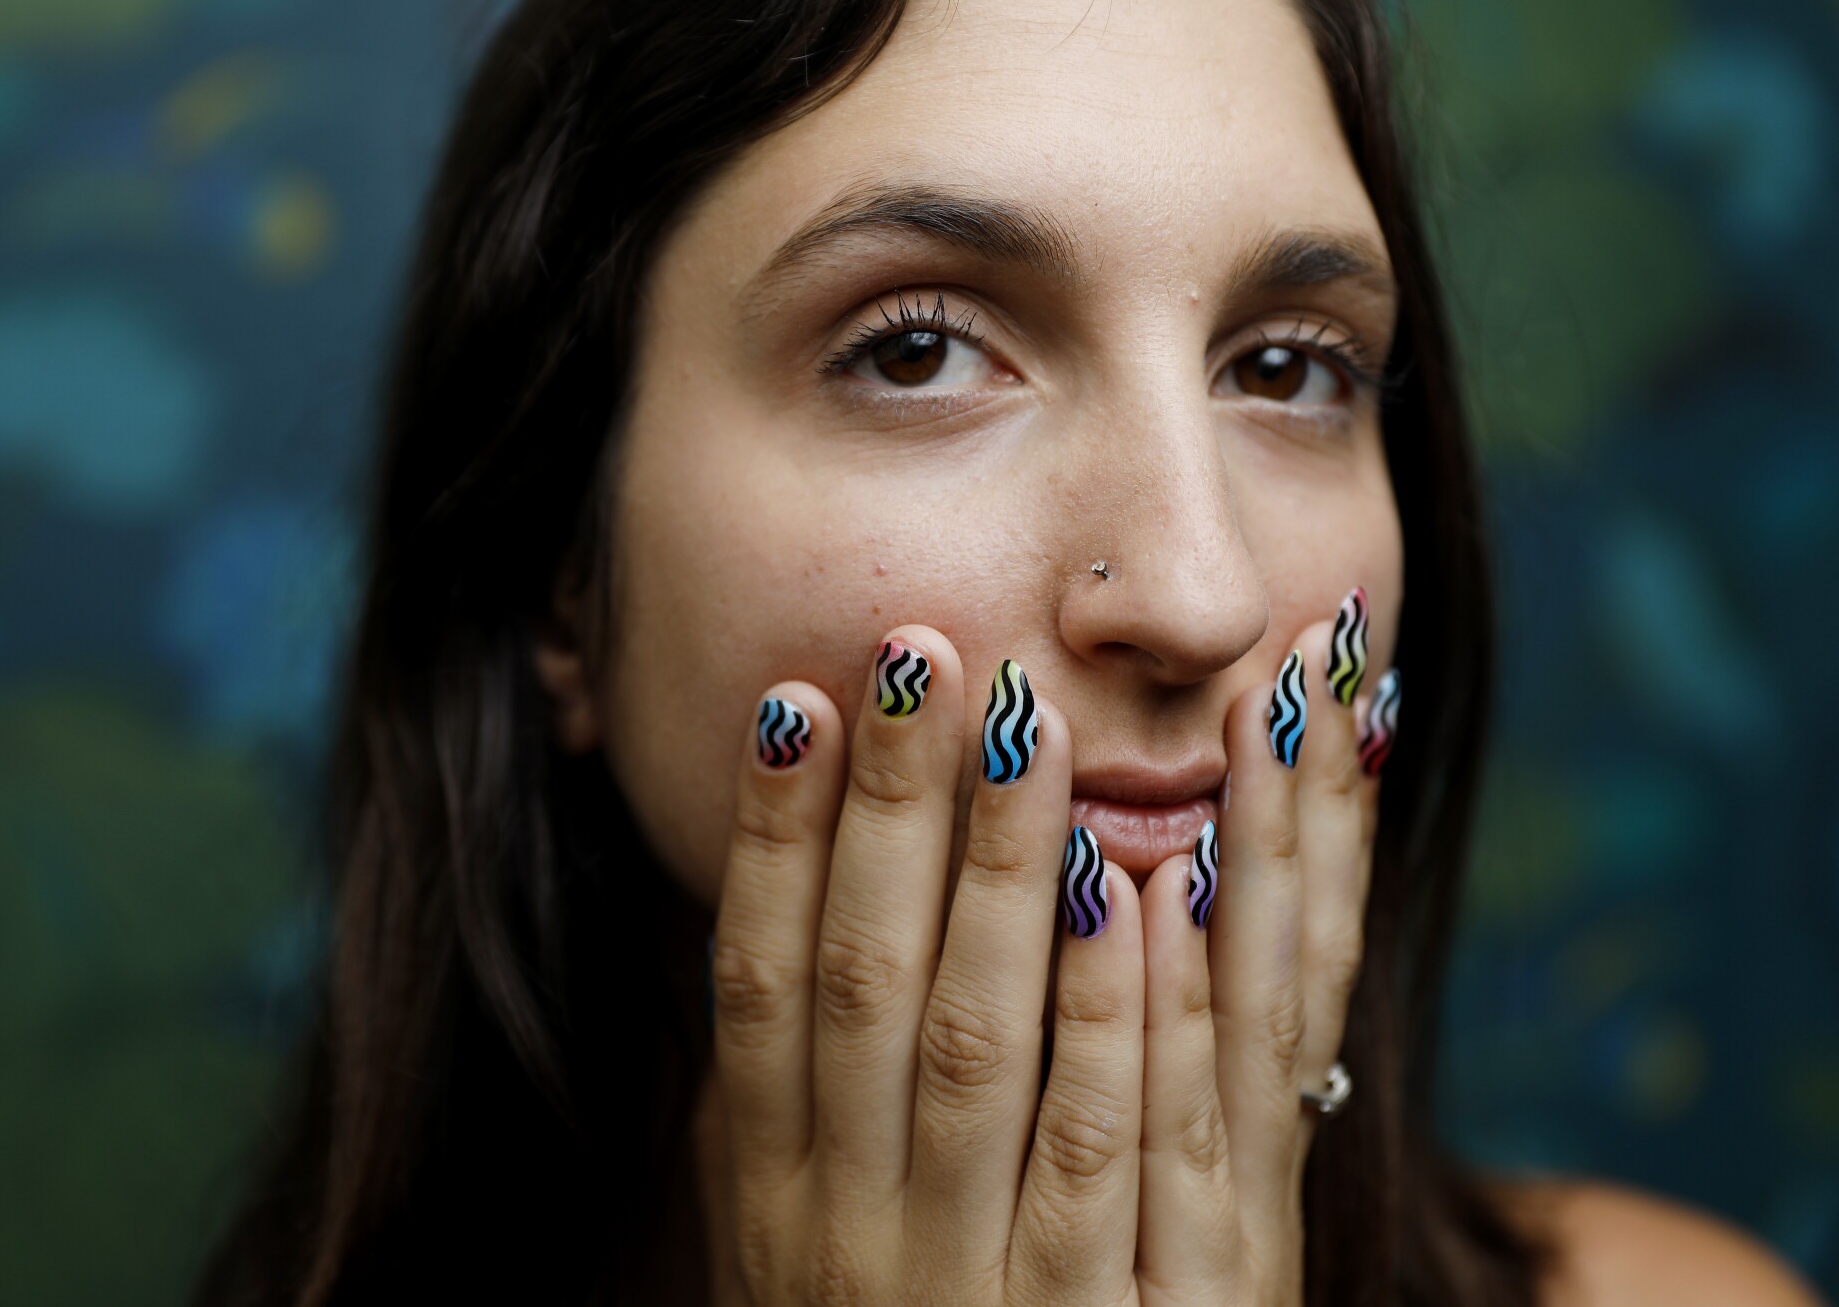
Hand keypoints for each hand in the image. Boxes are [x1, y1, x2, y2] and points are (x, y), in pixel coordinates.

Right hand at [698, 600, 1388, 1304]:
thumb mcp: (795, 1236)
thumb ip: (781, 1099)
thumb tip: (763, 916)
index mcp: (773, 1193)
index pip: (755, 983)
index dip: (765, 837)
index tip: (790, 700)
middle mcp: (850, 1224)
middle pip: (864, 981)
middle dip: (890, 809)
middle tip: (918, 650)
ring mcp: (971, 1268)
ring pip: (982, 1041)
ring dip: (1005, 870)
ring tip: (1026, 717)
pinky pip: (1105, 1143)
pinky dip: (1118, 1009)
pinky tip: (1141, 886)